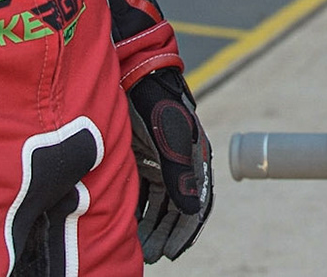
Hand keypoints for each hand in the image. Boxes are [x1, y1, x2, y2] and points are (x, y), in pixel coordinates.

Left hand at [127, 68, 212, 261]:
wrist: (132, 71)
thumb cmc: (154, 101)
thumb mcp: (168, 138)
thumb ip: (179, 175)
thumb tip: (192, 213)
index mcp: (195, 157)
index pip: (197, 203)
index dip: (186, 231)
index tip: (172, 253)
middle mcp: (180, 162)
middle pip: (176, 208)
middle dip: (166, 233)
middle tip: (153, 255)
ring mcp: (160, 159)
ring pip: (159, 202)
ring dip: (152, 225)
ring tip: (141, 246)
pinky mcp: (142, 156)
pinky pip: (143, 190)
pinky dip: (139, 209)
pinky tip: (129, 223)